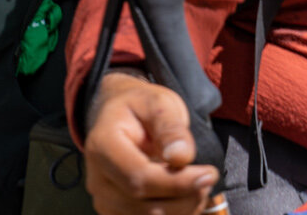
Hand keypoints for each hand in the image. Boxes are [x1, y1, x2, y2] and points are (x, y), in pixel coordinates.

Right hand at [83, 71, 218, 214]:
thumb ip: (170, 128)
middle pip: (141, 206)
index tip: (209, 174)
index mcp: (103, 147)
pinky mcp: (114, 211)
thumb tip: (181, 157)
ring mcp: (103, 199)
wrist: (119, 116)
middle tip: (210, 178)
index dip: (177, 182)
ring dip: (181, 209)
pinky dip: (172, 214)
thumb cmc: (142, 107)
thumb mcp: (159, 103)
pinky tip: (188, 198)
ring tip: (201, 186)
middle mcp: (97, 179)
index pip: (138, 177)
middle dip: (184, 198)